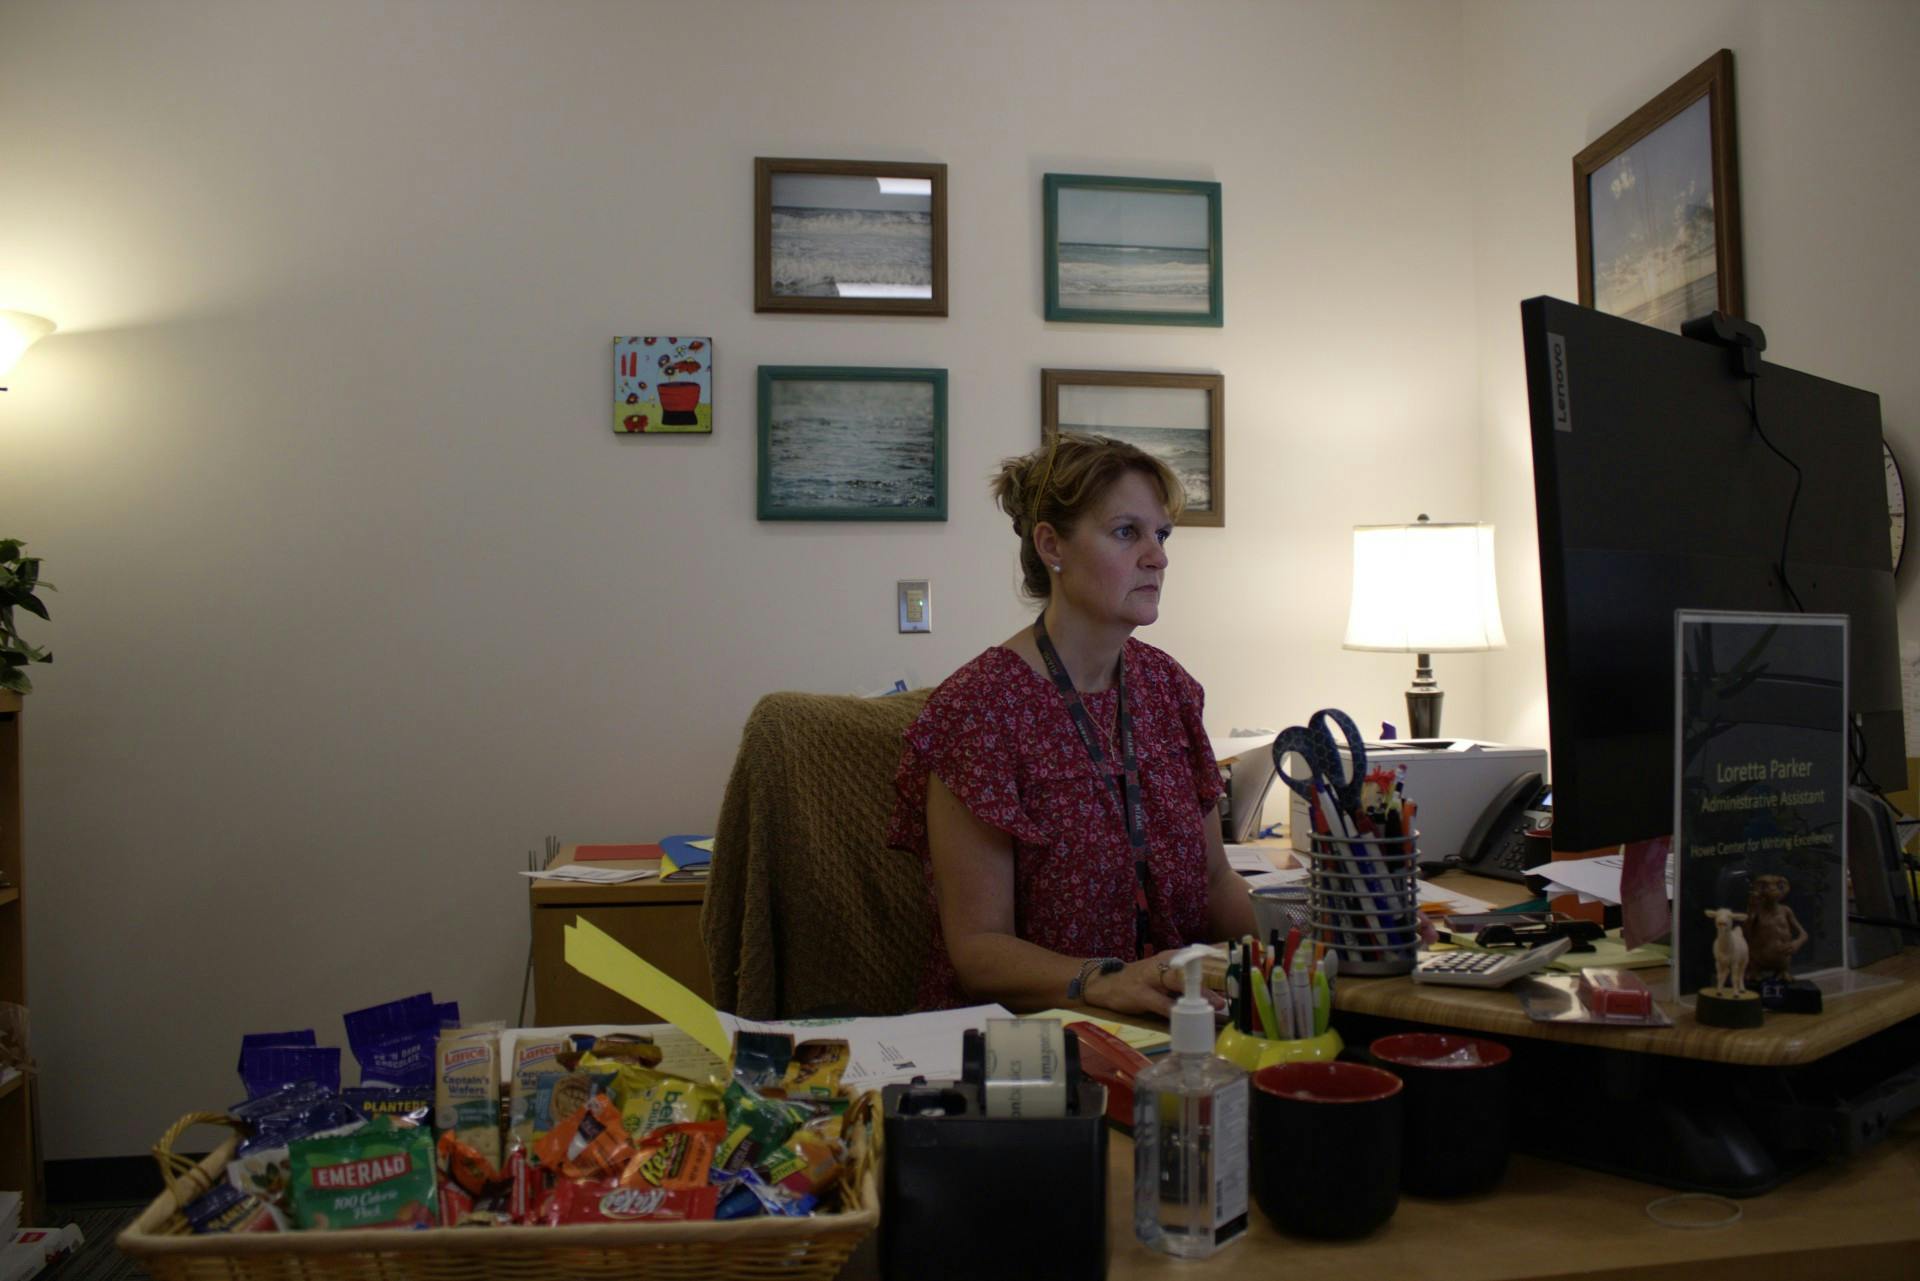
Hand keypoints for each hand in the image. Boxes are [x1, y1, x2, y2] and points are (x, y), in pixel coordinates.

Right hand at [1083, 954, 1225, 1019]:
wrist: (1107, 984)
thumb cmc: (1142, 981)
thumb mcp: (1166, 976)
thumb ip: (1188, 981)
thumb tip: (1221, 993)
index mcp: (1173, 957)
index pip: (1201, 957)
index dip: (1223, 962)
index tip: (1242, 970)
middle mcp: (1164, 963)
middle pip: (1193, 969)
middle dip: (1215, 980)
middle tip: (1235, 991)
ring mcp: (1151, 978)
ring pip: (1178, 983)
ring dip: (1198, 994)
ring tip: (1216, 1005)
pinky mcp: (1139, 993)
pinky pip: (1159, 1002)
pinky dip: (1173, 1009)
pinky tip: (1184, 1016)